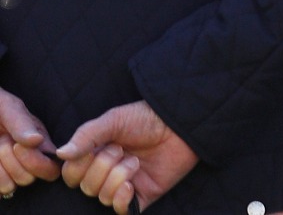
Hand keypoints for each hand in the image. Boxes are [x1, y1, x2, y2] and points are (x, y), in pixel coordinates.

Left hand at [0, 87, 59, 193]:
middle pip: (29, 178)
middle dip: (12, 162)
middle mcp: (28, 160)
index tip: (17, 146)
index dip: (37, 162)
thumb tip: (37, 140)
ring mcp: (10, 172)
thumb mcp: (8, 108)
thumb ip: (22, 123)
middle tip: (2, 142)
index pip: (52, 167)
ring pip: (11, 186)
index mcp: (39, 143)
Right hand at [58, 101, 197, 213]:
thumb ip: (87, 135)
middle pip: (85, 186)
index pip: (70, 174)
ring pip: (102, 196)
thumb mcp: (114, 119)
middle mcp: (107, 171)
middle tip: (121, 150)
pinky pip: (121, 209)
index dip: (78, 165)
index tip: (97, 147)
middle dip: (102, 167)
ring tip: (135, 161)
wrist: (180, 124)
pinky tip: (131, 185)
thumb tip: (60, 154)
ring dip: (118, 176)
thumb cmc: (147, 118)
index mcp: (96, 154)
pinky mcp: (141, 195)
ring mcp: (124, 184)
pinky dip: (121, 199)